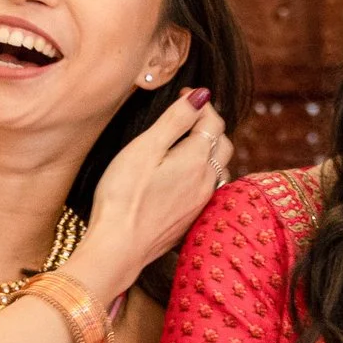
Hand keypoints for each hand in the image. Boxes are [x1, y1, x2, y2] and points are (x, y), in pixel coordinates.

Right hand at [70, 89, 232, 300]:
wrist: (119, 248)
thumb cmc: (123, 196)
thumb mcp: (145, 148)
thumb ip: (175, 120)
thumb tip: (201, 96)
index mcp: (195, 159)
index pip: (212, 121)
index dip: (200, 104)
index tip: (183, 94)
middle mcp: (206, 181)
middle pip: (223, 144)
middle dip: (210, 125)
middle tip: (189, 116)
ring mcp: (200, 204)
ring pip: (219, 169)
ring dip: (209, 152)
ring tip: (187, 145)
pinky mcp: (190, 221)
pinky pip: (209, 190)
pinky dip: (203, 175)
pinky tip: (185, 178)